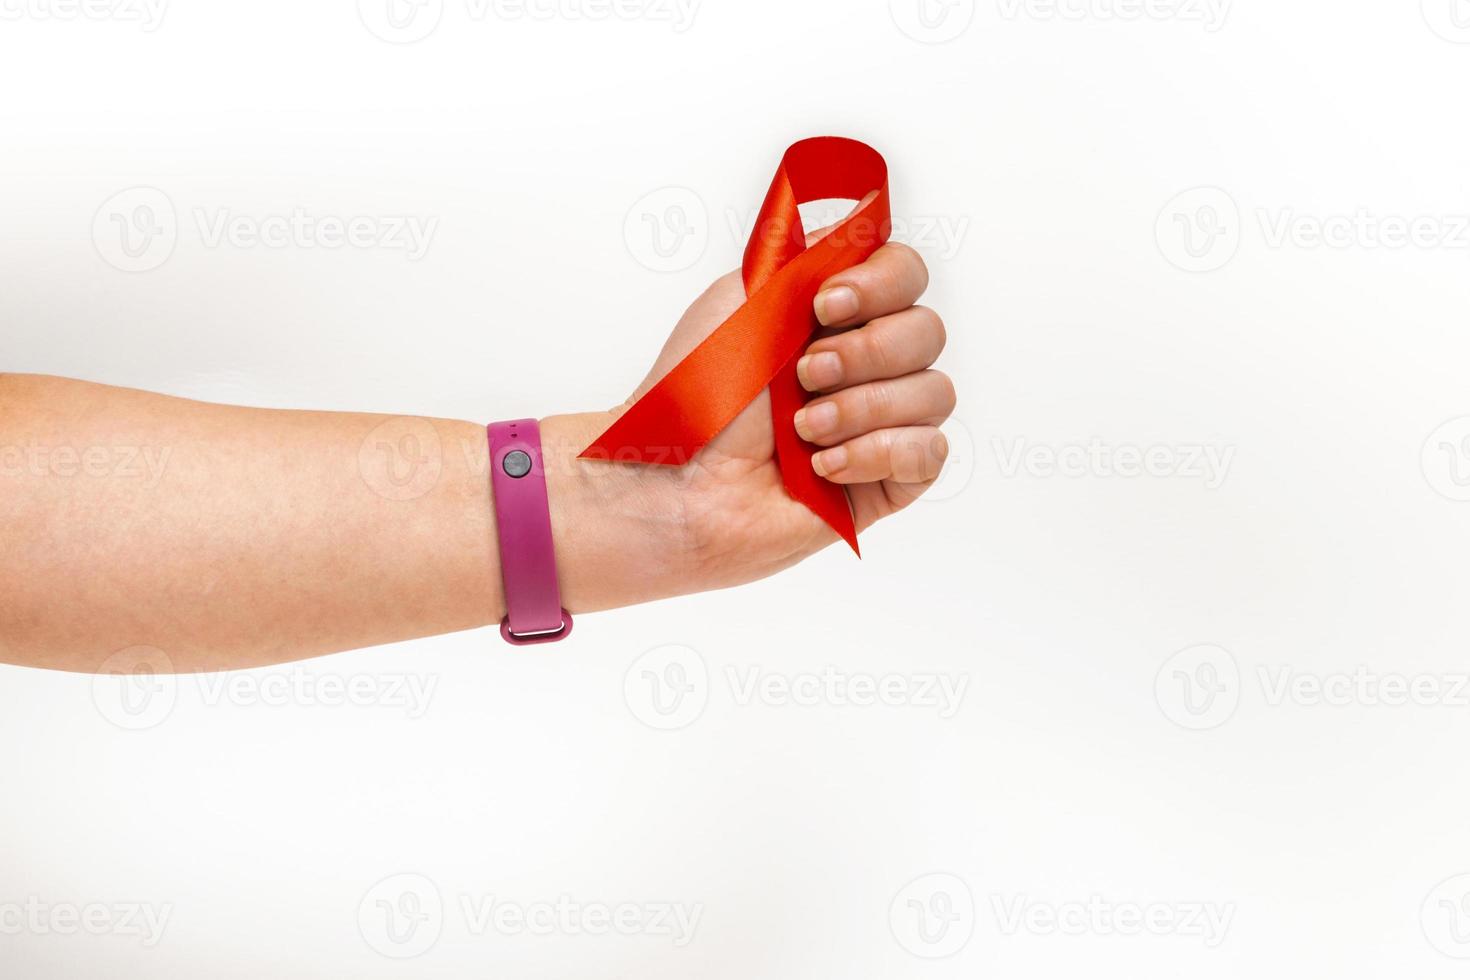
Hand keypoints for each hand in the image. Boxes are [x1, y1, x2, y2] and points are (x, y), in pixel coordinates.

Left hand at [541, 229, 953, 611]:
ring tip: (804, 431)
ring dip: (862, 408)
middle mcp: (866, 365)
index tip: (824, 305)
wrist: (675, 483)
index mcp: (835, 315)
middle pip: (926, 331)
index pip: (905, 275)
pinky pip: (928, 453)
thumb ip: (808, 258)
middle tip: (803, 375)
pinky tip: (824, 466)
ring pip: (933, 393)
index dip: (880, 284)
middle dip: (864, 352)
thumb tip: (865, 225)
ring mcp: (880, 424)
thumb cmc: (697, 400)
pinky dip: (875, 453)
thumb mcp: (743, 300)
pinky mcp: (886, 481)